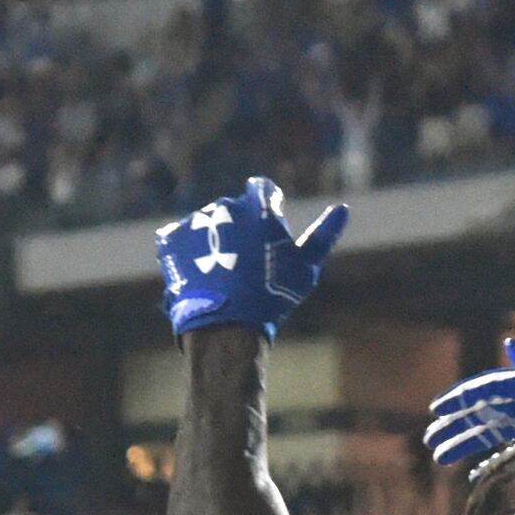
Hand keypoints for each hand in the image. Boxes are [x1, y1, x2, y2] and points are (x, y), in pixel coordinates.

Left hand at [155, 176, 347, 338]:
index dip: (267, 210)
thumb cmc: (273, 295)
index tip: (267, 234)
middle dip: (239, 228)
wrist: (226, 325)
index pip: (263, 190)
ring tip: (221, 275)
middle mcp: (225, 205)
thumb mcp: (305, 267)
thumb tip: (342, 209)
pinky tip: (200, 276)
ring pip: (208, 225)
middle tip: (244, 264)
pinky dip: (188, 254)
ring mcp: (196, 221)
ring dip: (213, 241)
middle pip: (234, 210)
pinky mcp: (171, 238)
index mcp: (259, 205)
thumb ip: (322, 236)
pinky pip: (181, 239)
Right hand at [425, 342, 514, 469]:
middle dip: (454, 425)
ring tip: (440, 458)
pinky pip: (507, 452)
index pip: (485, 390)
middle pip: (480, 413)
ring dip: (463, 445)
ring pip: (488, 434)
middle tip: (430, 439)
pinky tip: (472, 476)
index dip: (459, 398)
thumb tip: (512, 345)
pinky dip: (489, 462)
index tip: (436, 409)